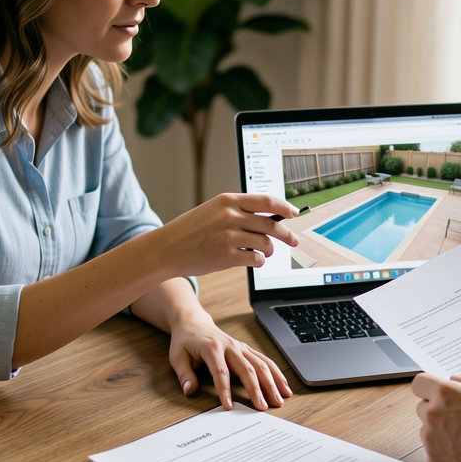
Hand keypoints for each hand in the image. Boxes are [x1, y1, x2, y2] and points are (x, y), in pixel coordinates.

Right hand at [157, 193, 301, 278]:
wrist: (166, 249)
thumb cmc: (190, 231)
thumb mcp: (212, 211)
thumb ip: (238, 211)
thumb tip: (270, 218)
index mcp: (227, 200)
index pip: (266, 201)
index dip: (285, 207)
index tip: (294, 213)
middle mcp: (230, 216)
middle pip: (271, 224)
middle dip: (287, 234)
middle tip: (294, 241)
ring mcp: (229, 237)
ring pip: (265, 243)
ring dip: (269, 250)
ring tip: (265, 252)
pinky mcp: (227, 256)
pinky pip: (256, 259)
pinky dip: (259, 261)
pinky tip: (253, 260)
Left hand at [168, 311, 292, 410]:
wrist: (194, 323)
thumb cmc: (185, 341)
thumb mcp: (177, 357)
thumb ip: (184, 374)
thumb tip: (189, 390)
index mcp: (212, 347)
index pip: (220, 371)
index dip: (225, 390)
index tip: (229, 406)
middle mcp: (230, 346)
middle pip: (247, 369)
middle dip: (257, 389)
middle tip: (264, 407)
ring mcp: (241, 347)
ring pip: (260, 364)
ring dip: (272, 382)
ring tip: (280, 399)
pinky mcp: (247, 350)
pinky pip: (265, 361)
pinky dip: (276, 374)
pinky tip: (284, 386)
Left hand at [412, 374, 460, 461]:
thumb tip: (456, 380)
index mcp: (446, 394)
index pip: (420, 383)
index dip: (429, 388)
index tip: (437, 393)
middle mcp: (433, 416)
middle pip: (423, 408)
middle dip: (438, 411)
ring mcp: (431, 441)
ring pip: (428, 432)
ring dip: (442, 433)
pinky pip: (434, 453)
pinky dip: (446, 453)